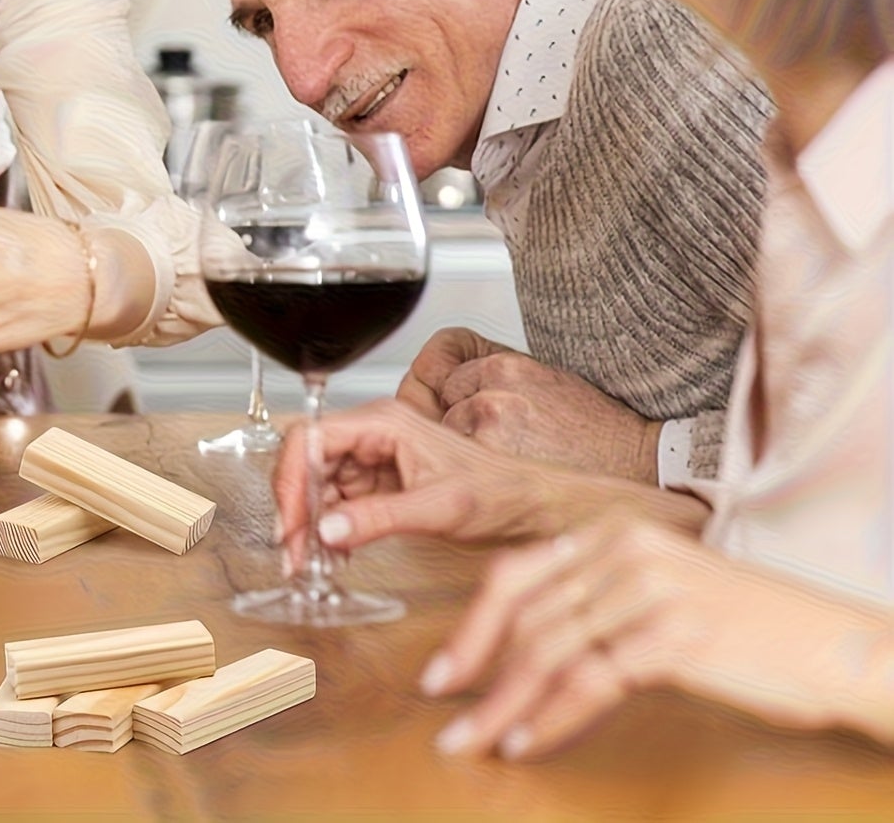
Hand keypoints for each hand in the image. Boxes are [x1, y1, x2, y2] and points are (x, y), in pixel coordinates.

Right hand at [274, 398, 559, 564]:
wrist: (530, 505)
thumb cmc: (497, 492)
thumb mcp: (438, 508)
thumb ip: (379, 518)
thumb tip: (326, 530)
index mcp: (383, 421)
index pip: (310, 438)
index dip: (290, 480)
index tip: (290, 525)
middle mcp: (372, 432)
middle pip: (307, 462)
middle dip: (296, 509)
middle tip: (294, 555)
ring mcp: (374, 456)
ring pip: (318, 485)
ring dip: (309, 524)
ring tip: (311, 563)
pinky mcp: (379, 481)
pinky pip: (339, 501)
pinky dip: (330, 529)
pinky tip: (333, 556)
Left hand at [398, 329, 661, 480]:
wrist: (637, 460)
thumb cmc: (591, 428)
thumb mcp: (541, 378)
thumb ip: (491, 373)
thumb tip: (439, 376)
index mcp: (504, 364)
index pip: (443, 374)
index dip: (454, 398)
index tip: (471, 413)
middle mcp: (494, 387)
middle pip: (439, 405)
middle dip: (456, 423)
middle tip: (498, 441)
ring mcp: (491, 421)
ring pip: (446, 435)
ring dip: (464, 449)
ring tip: (510, 459)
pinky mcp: (496, 455)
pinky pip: (459, 463)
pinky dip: (476, 472)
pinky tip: (511, 475)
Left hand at [421, 515, 893, 758]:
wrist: (832, 644)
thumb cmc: (746, 629)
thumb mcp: (660, 593)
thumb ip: (597, 603)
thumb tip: (525, 649)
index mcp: (614, 533)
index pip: (516, 574)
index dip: (472, 626)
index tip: (442, 669)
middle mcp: (625, 550)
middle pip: (523, 614)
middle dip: (475, 670)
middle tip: (443, 716)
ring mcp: (648, 589)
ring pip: (549, 650)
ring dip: (503, 704)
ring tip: (472, 741)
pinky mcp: (673, 634)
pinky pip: (590, 679)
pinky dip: (551, 716)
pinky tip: (526, 742)